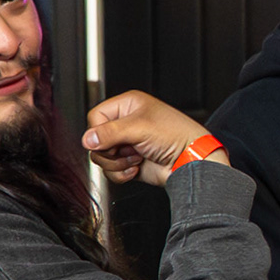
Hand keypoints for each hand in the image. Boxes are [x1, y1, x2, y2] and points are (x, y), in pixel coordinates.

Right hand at [81, 90, 227, 186]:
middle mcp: (126, 124)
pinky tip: (137, 168)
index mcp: (128, 106)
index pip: (96, 117)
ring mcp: (127, 145)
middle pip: (96, 140)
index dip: (99, 131)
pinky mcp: (129, 163)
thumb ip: (110, 132)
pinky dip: (121, 173)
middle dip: (111, 149)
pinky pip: (110, 171)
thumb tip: (88, 139)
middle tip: (129, 148)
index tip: (111, 139)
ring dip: (117, 162)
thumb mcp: (140, 127)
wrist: (191, 162)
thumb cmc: (176, 136)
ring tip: (137, 157)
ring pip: (101, 157)